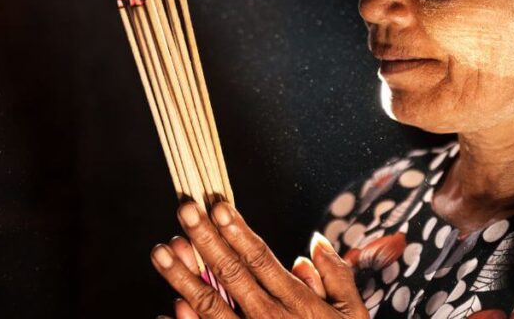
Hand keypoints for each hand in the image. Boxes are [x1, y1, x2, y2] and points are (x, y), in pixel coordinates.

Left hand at [150, 201, 369, 318]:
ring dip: (184, 277)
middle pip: (232, 274)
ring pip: (212, 305)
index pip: (261, 259)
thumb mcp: (352, 316)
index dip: (238, 232)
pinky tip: (169, 308)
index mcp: (297, 303)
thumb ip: (337, 278)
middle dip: (206, 240)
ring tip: (161, 251)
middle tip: (185, 210)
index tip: (219, 206)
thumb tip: (315, 243)